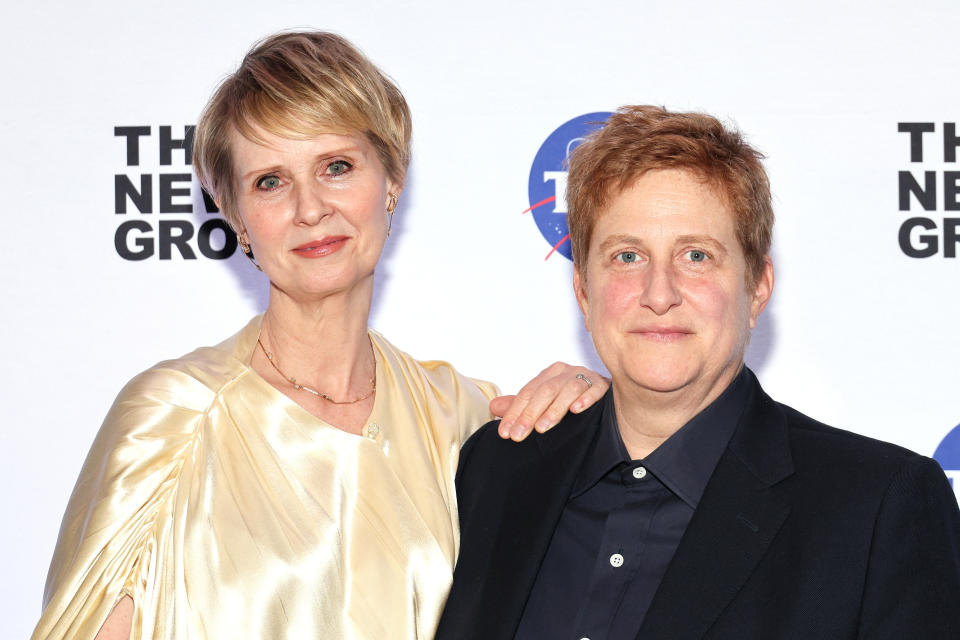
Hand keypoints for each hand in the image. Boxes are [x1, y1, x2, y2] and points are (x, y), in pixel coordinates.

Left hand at [490, 362, 608, 440]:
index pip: (528, 393)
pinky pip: (596, 389)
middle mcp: (566, 372)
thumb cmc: (570, 400)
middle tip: (519, 435)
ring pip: (568, 390)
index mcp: (550, 374)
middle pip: (545, 391)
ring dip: (554, 409)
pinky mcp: (604, 385)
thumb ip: (520, 406)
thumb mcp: (543, 403)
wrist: (606, 398)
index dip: (514, 413)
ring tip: (542, 428)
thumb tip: (493, 407)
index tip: (505, 433)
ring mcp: (586, 377)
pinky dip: (586, 399)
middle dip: (529, 415)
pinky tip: (577, 410)